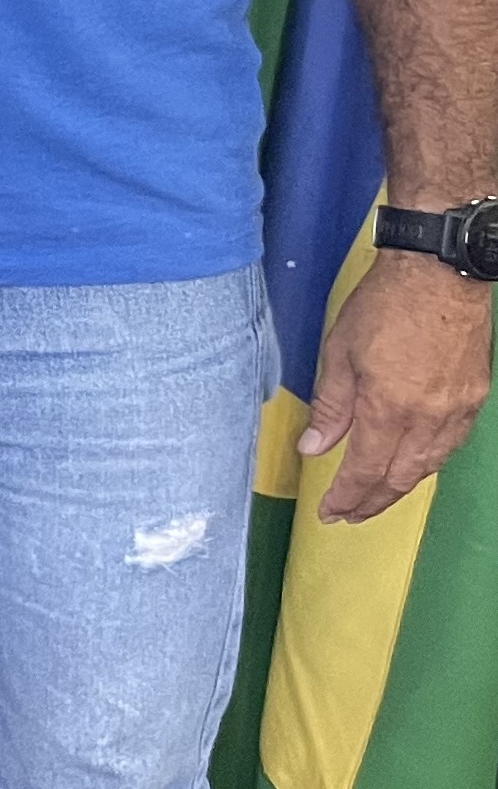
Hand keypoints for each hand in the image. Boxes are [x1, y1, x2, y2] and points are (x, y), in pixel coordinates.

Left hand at [302, 256, 493, 524]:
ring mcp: (457, 409)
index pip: (366, 470)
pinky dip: (428, 462)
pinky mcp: (474, 397)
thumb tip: (314, 448)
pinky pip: (450, 444)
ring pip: (429, 465)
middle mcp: (429, 417)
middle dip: (372, 501)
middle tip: (349, 515)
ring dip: (401, 486)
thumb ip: (331, 407)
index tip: (329, 511)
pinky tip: (413, 464)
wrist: (439, 274)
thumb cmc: (384, 306)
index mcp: (390, 409)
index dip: (346, 496)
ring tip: (376, 497)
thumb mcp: (339, 353)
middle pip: (401, 477)